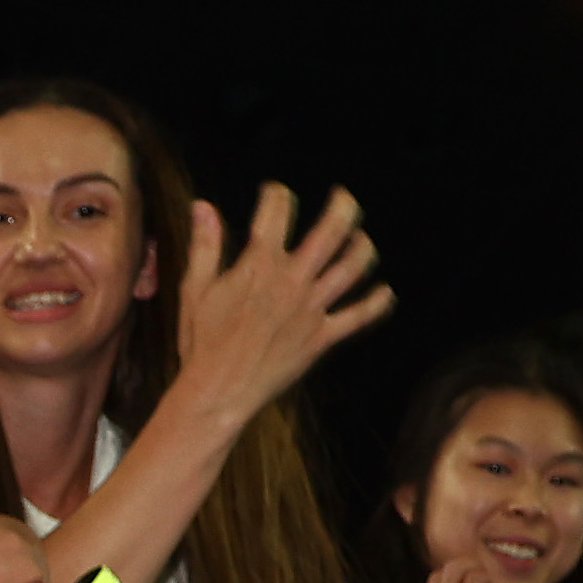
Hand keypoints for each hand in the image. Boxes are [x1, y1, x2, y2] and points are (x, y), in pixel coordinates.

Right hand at [162, 179, 390, 416]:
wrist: (219, 389)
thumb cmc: (202, 340)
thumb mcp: (196, 287)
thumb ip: (204, 244)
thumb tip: (202, 205)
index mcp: (259, 264)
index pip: (276, 213)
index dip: (277, 195)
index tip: (275, 192)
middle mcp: (292, 281)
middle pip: (330, 232)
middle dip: (342, 208)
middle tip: (344, 197)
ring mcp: (312, 309)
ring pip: (351, 268)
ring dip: (362, 247)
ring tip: (362, 237)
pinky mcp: (322, 337)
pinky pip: (359, 316)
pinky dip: (377, 303)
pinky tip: (387, 291)